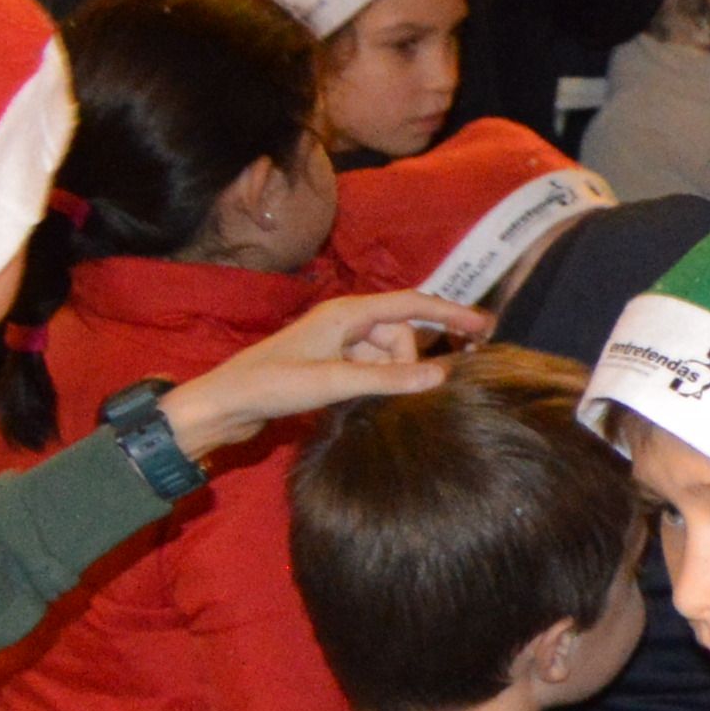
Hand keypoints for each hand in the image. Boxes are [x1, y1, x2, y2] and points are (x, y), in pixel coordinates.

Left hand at [153, 289, 482, 454]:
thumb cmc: (271, 385)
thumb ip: (388, 379)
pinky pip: (370, 369)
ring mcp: (336, 344)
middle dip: (405, 363)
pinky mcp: (329, 365)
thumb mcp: (332, 382)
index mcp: (346, 313)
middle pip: (400, 335)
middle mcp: (345, 322)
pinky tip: (359, 403)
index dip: (451, 314)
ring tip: (360, 400)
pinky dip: (373, 384)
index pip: (412, 305)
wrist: (223, 405)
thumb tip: (442, 376)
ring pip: (386, 356)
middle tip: (386, 392)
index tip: (486, 327)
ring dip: (386, 378)